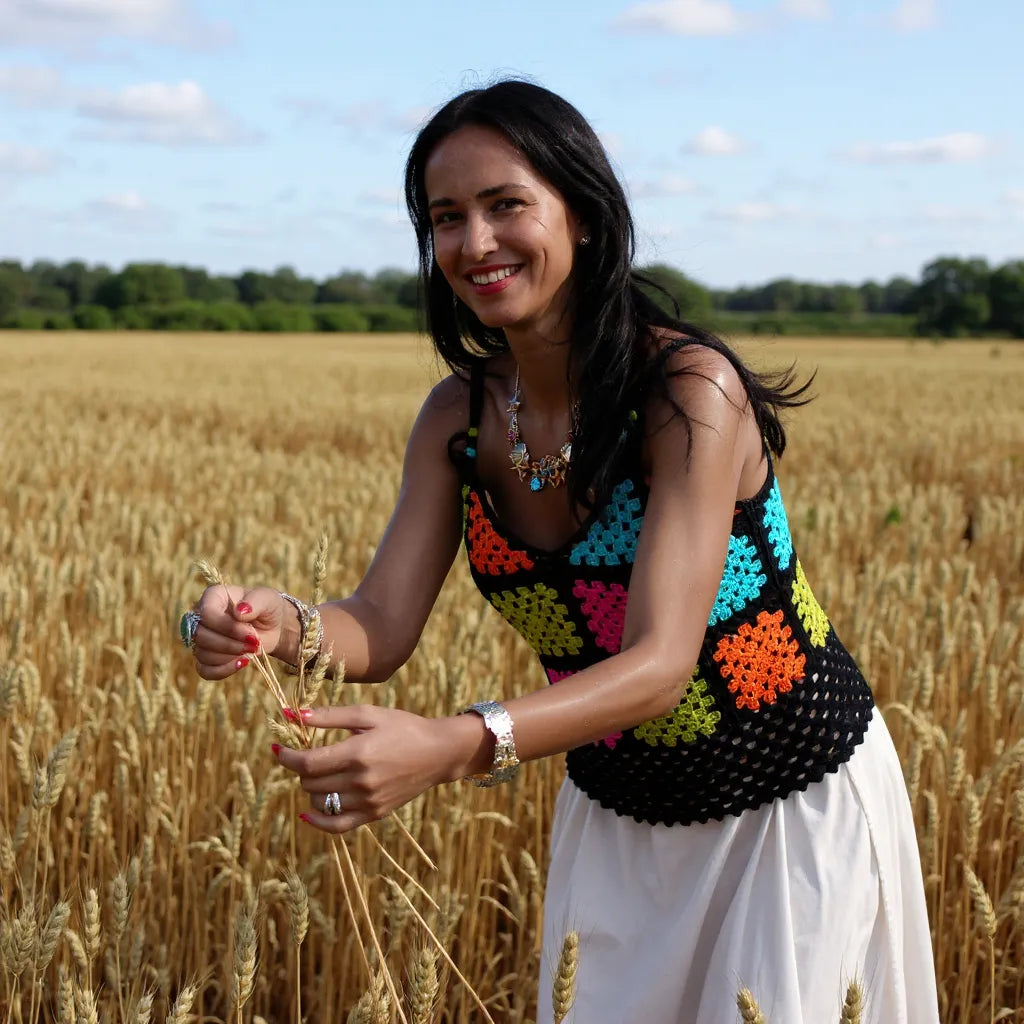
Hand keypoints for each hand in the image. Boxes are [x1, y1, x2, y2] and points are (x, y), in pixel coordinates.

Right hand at [191, 585, 288, 680]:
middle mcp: (201, 616)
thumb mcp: (267, 598)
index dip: (227, 627)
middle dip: (230, 644)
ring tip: (251, 650)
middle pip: (201, 636)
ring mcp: (202, 637)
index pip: (206, 613)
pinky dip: (223, 671)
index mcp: (213, 596)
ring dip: (230, 656)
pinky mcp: (207, 656)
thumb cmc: (267, 607)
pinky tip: (241, 663)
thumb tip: (240, 612)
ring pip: (203, 653)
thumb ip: (255, 601)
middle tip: (254, 643)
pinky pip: (204, 670)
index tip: (251, 632)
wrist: (272, 626)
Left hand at [274, 706, 477, 833]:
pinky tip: (308, 812)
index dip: (287, 757)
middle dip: (301, 768)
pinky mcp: (375, 814)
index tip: (278, 749)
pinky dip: (318, 821)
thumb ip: (329, 716)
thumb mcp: (368, 714)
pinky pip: (338, 825)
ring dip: (311, 786)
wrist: (439, 752)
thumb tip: (293, 715)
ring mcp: (369, 801)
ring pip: (320, 801)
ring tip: (320, 772)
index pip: (307, 763)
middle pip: (311, 782)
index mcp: (358, 753)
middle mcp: (362, 781)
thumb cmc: (403, 727)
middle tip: (307, 754)